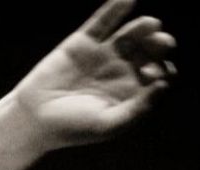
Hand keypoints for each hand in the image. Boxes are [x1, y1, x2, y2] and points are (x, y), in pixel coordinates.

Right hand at [12, 0, 177, 149]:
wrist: (35, 117)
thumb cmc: (73, 128)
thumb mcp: (109, 124)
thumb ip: (138, 108)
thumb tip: (164, 84)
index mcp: (130, 92)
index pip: (157, 75)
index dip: (164, 70)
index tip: (160, 73)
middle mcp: (120, 70)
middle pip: (148, 51)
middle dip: (159, 45)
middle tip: (164, 43)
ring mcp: (102, 54)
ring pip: (130, 34)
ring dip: (143, 27)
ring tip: (152, 25)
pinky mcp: (83, 41)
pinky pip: (103, 21)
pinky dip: (115, 8)